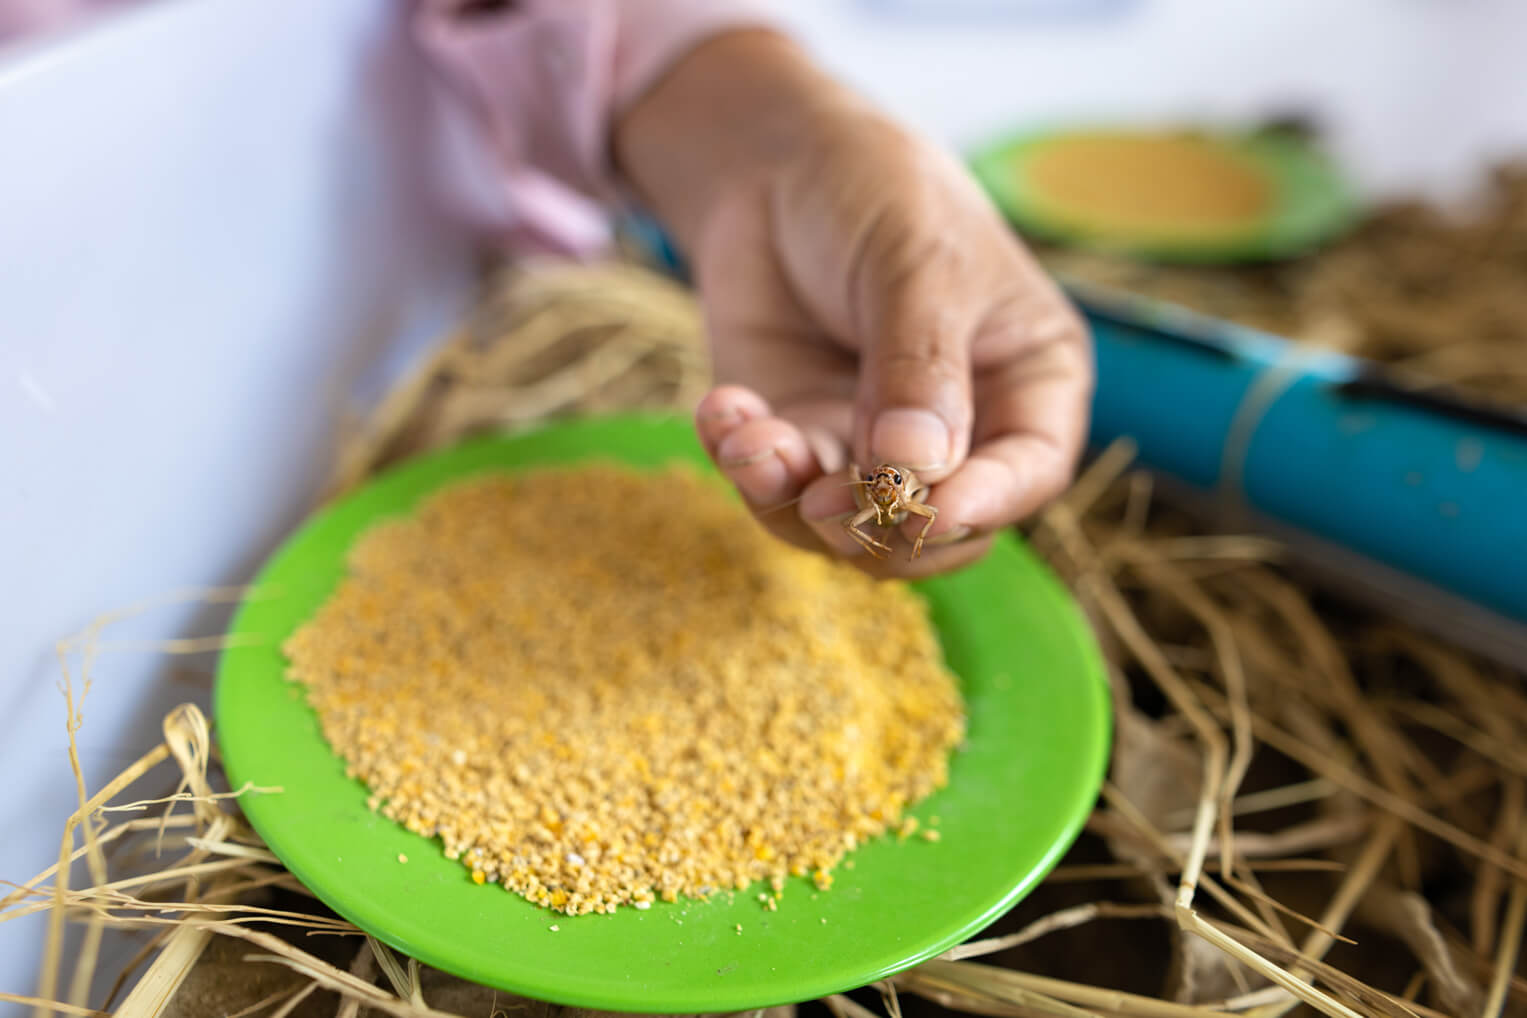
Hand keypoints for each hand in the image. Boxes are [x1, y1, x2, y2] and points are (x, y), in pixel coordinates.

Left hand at [616, 31, 1091, 576]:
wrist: (774, 164)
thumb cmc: (878, 191)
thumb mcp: (916, 262)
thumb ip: (920, 365)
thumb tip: (917, 468)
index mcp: (1026, 379)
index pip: (1030, 470)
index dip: (988, 502)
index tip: (935, 509)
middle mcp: (960, 430)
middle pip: (939, 531)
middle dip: (878, 526)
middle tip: (821, 498)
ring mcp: (874, 444)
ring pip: (851, 530)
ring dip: (795, 505)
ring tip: (752, 445)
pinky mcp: (801, 440)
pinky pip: (777, 491)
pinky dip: (745, 467)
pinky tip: (722, 412)